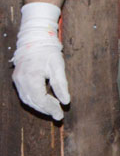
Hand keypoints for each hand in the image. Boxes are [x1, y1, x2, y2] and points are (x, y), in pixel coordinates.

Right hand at [11, 2, 69, 120]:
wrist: (35, 40)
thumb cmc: (48, 52)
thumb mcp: (58, 66)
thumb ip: (61, 85)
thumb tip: (66, 102)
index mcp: (31, 76)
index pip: (40, 98)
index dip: (50, 108)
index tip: (60, 115)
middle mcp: (21, 80)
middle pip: (32, 101)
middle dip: (45, 110)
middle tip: (58, 115)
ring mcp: (17, 80)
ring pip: (27, 100)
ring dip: (40, 107)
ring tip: (53, 110)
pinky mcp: (17, 79)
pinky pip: (25, 94)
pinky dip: (35, 100)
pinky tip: (45, 101)